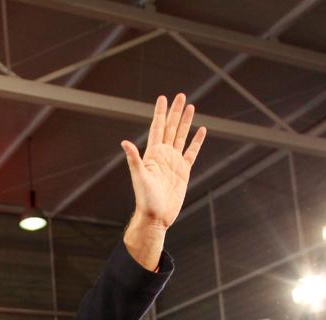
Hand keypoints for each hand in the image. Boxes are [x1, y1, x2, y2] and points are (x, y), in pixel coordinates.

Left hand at [122, 94, 206, 230]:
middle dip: (175, 112)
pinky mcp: (183, 172)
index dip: (160, 113)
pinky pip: (192, 153)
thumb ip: (134, 159)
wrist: (156, 217)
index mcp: (152, 154)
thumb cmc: (145, 200)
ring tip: (191, 107)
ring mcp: (174, 162)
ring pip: (181, 137)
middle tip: (181, 96)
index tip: (163, 98)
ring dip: (185, 122)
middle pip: (171, 128)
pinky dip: (196, 141)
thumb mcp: (139, 178)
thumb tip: (124, 142)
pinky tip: (201, 130)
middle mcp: (163, 155)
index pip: (157, 128)